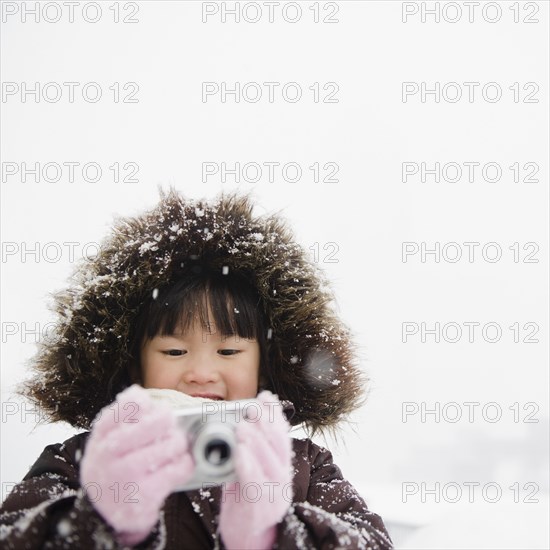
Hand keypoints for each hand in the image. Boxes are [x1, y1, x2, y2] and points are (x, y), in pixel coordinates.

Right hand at [80, 384, 193, 545]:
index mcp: (101, 435)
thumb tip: (139, 394)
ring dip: (180, 444)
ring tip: (177, 446)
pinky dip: (185, 464)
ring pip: (170, 445)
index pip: (127, 406)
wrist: (100, 513)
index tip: (153, 407)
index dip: (145, 403)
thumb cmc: (114, 465)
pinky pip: (176, 471)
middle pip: (156, 422)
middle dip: (169, 421)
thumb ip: (123, 415)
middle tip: (172, 425)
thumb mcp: (108, 439)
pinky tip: (181, 464)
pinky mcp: (142, 497)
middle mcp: (108, 454)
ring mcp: (124, 477)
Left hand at [219, 390, 292, 549]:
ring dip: (256, 442)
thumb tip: (253, 414)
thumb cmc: (247, 497)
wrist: (247, 537)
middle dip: (265, 423)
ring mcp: (273, 495)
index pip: (282, 434)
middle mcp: (282, 478)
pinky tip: (239, 453)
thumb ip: (256, 446)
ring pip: (269, 463)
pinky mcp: (259, 509)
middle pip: (278, 445)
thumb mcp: (254, 468)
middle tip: (251, 407)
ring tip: (243, 427)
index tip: (266, 396)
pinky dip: (248, 466)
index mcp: (281, 465)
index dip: (275, 414)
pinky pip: (255, 485)